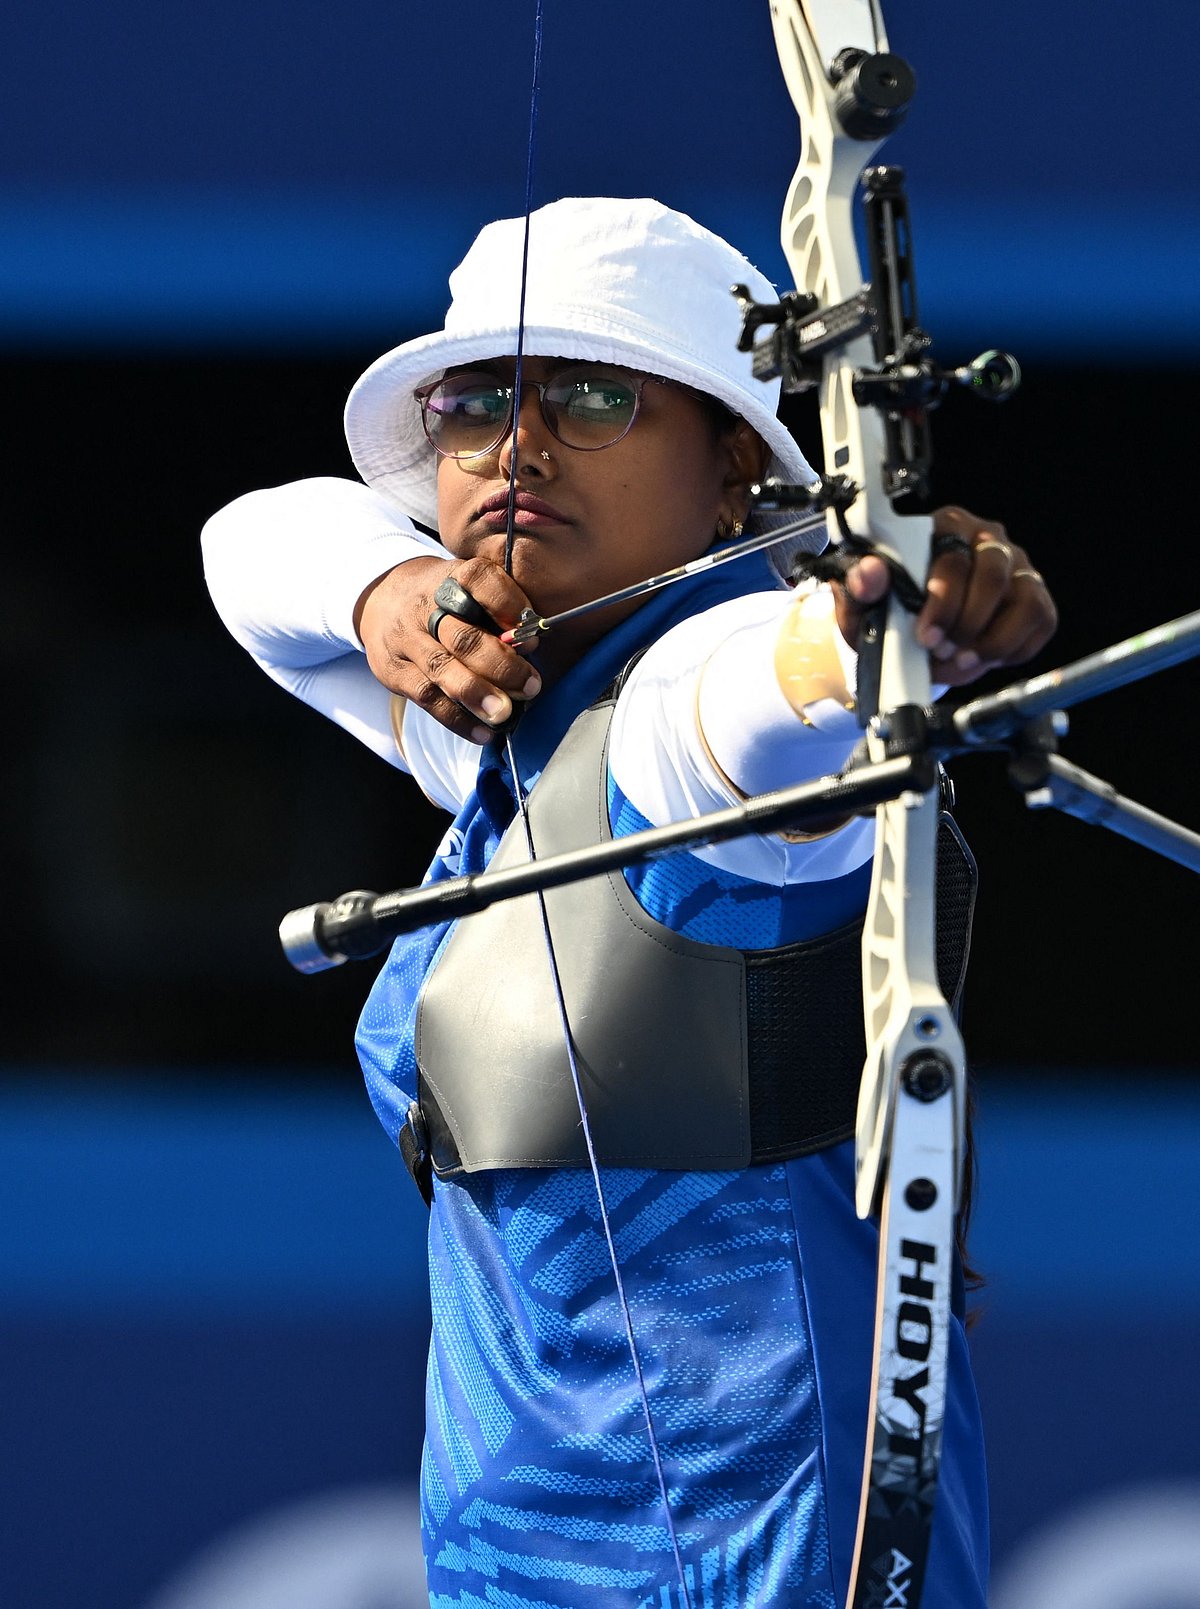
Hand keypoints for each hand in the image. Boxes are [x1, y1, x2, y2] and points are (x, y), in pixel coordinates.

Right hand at [355, 555, 541, 742]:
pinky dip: (457, 719)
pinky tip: (482, 731)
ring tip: (503, 713)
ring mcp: (406, 639)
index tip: (533, 636)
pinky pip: (426, 698)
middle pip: (462, 636)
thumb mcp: (467, 588)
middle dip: (500, 665)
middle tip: (530, 687)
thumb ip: (498, 610)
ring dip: (476, 694)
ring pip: (441, 668)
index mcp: (451, 578)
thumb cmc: (442, 600)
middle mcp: (424, 606)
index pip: (480, 581)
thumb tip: (530, 645)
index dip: (509, 607)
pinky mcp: (393, 670)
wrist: (381, 601)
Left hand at [833, 505, 1057, 685]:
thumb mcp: (864, 601)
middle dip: (966, 626)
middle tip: (942, 653)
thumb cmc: (888, 608)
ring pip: (1025, 602)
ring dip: (992, 644)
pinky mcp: (1035, 596)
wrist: (907, 631)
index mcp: (945, 527)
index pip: (953, 559)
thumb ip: (860, 586)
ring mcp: (1017, 567)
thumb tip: (870, 572)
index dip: (942, 603)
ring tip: (961, 664)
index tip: (926, 637)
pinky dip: (1012, 650)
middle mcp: (987, 540)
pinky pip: (1040, 622)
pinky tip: (981, 659)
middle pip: (992, 578)